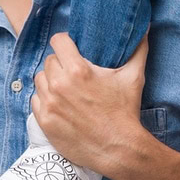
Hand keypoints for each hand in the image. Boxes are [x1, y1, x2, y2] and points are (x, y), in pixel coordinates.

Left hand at [31, 32, 149, 173]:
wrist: (119, 149)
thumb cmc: (125, 112)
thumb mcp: (133, 77)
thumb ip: (138, 50)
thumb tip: (144, 30)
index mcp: (78, 70)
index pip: (58, 41)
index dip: (65, 42)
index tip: (70, 48)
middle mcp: (60, 84)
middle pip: (49, 61)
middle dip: (60, 63)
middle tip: (72, 72)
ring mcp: (50, 104)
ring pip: (40, 80)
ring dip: (50, 81)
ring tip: (64, 89)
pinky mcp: (45, 121)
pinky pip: (35, 101)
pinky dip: (44, 100)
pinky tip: (58, 104)